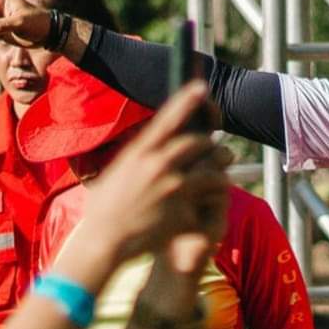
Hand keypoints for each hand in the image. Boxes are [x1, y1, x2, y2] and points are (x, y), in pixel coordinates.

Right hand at [82, 83, 229, 268]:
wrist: (104, 241)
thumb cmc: (105, 209)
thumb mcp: (117, 173)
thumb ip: (138, 158)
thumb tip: (151, 146)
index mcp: (139, 152)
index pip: (167, 119)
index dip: (187, 100)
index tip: (201, 87)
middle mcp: (157, 164)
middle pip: (198, 142)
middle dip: (210, 146)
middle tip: (217, 149)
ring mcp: (172, 186)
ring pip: (211, 168)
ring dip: (220, 169)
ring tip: (224, 171)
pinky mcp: (183, 207)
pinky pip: (210, 194)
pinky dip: (215, 194)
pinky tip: (216, 197)